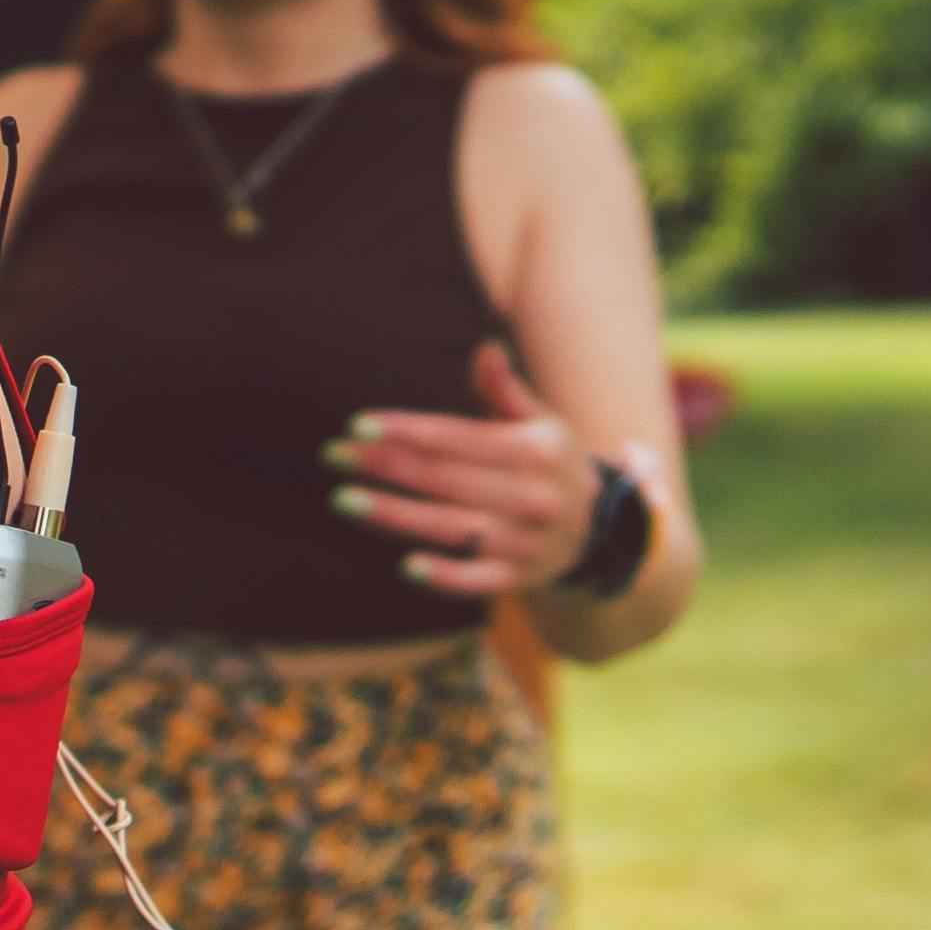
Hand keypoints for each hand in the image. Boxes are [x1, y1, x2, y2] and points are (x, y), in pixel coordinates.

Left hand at [331, 340, 602, 597]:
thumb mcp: (541, 422)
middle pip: (445, 478)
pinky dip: (446, 575)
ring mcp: (525, 541)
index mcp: (536, 450)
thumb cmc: (549, 463)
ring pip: (452, 526)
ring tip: (343, 499)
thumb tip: (485, 348)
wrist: (597, 531)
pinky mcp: (517, 577)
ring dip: (395, 514)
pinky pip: (478, 581)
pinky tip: (406, 567)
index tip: (358, 424)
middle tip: (333, 456)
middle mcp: (533, 496)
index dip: (407, 430)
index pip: (458, 437)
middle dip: (386, 465)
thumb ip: (505, 390)